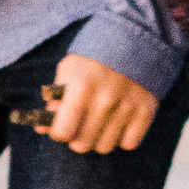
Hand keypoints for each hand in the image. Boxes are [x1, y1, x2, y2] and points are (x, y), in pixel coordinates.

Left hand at [41, 54, 158, 154]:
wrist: (132, 41)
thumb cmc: (92, 61)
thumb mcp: (68, 71)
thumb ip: (54, 100)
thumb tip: (42, 128)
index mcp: (81, 85)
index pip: (63, 131)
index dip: (58, 132)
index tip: (61, 127)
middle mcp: (105, 98)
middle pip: (82, 145)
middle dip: (77, 138)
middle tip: (80, 125)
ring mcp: (128, 106)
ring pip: (105, 147)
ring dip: (99, 139)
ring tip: (99, 122)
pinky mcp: (146, 111)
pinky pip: (129, 144)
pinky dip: (122, 138)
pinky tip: (118, 122)